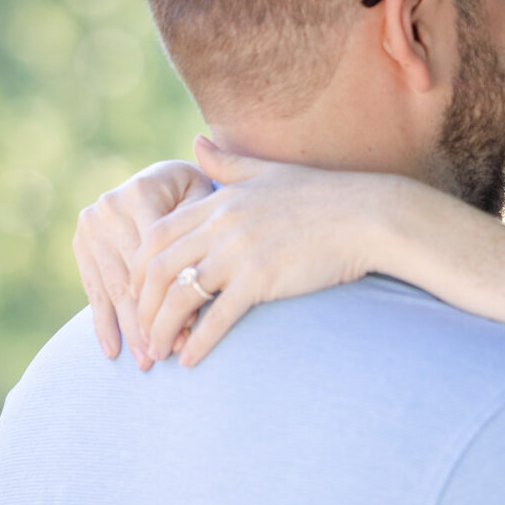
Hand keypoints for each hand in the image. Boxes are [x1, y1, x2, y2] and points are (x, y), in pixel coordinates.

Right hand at [73, 159, 210, 366]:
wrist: (166, 179)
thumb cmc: (197, 198)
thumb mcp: (206, 204)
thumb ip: (200, 240)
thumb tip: (195, 291)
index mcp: (142, 191)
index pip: (157, 257)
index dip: (172, 297)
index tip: (187, 335)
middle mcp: (110, 205)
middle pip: (133, 276)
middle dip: (148, 321)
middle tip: (162, 359)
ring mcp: (91, 224)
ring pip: (114, 286)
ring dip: (128, 328)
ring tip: (144, 362)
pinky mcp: (81, 242)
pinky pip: (93, 288)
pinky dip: (103, 321)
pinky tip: (112, 350)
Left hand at [128, 139, 398, 365]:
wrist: (368, 216)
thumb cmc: (323, 196)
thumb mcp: (267, 171)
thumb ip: (226, 163)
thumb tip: (195, 143)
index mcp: (219, 201)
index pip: (157, 234)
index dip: (138, 268)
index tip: (136, 293)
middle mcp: (222, 225)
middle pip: (158, 268)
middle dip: (141, 306)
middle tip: (139, 332)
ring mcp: (240, 252)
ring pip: (180, 295)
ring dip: (162, 329)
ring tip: (158, 354)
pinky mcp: (262, 279)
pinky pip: (218, 316)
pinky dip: (199, 341)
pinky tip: (191, 361)